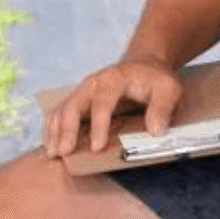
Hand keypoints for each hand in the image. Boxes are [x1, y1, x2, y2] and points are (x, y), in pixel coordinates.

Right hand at [43, 59, 183, 157]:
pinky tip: (50, 145)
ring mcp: (83, 91)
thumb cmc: (156, 79)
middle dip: (66, 129)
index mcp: (114, 79)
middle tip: (63, 153)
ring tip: (52, 153)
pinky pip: (60, 113)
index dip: (98, 125)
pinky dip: (52, 129)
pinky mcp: (79, 100)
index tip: (96, 148)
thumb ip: (163, 108)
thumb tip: (156, 132)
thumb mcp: (169, 89)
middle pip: (73, 104)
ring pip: (62, 109)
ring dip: (54, 131)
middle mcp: (93, 83)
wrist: (144, 64)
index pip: (102, 102)